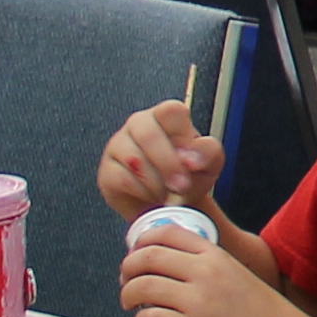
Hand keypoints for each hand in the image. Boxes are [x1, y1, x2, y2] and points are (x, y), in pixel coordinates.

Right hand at [93, 90, 225, 220]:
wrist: (170, 205)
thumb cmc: (189, 176)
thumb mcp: (209, 165)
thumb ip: (208, 153)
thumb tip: (192, 157)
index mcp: (167, 117)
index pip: (171, 110)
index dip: (182, 135)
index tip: (193, 162)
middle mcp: (140, 125)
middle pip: (148, 134)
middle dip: (168, 165)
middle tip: (181, 186)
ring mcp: (119, 145)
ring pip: (134, 158)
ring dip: (156, 182)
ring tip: (168, 193)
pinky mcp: (107, 170)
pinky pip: (122, 179)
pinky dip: (142, 193)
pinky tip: (151, 196)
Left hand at [118, 228, 310, 316]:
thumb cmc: (250, 304)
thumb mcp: (229, 268)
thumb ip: (198, 259)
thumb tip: (151, 256)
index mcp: (213, 254)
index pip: (165, 233)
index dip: (141, 241)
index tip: (134, 253)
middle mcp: (205, 273)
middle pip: (147, 258)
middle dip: (127, 268)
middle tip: (126, 280)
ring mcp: (198, 302)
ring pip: (142, 287)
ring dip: (128, 295)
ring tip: (131, 302)